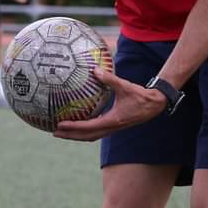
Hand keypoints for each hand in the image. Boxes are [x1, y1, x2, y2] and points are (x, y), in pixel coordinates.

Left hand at [52, 68, 166, 141]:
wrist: (154, 105)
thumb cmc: (140, 95)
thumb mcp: (125, 86)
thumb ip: (109, 79)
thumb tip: (95, 70)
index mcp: (113, 120)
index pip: (88, 127)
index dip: (73, 127)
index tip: (59, 125)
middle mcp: (111, 128)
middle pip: (86, 136)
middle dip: (70, 136)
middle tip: (54, 132)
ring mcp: (113, 128)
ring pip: (91, 136)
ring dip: (76, 135)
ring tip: (62, 131)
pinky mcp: (114, 125)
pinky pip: (95, 131)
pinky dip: (84, 130)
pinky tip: (77, 123)